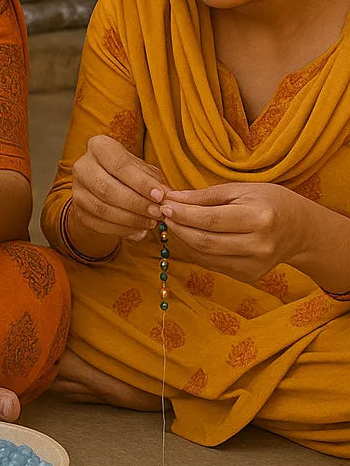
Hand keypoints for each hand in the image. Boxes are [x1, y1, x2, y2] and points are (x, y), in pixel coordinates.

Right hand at [70, 135, 165, 241]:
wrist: (104, 186)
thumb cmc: (127, 173)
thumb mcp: (142, 170)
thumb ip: (153, 181)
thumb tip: (167, 196)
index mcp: (98, 147)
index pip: (120, 165)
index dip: (141, 183)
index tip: (159, 196)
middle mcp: (82, 167)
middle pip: (108, 189)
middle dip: (136, 204)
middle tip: (157, 212)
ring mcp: (77, 190)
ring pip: (102, 209)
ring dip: (130, 219)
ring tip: (151, 222)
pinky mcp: (77, 210)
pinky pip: (99, 224)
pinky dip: (121, 230)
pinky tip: (138, 229)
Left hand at [161, 182, 308, 280]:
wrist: (301, 230)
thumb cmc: (270, 202)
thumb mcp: (242, 190)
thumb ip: (205, 196)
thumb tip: (171, 197)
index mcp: (260, 218)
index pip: (210, 220)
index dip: (183, 214)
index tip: (165, 205)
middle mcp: (259, 245)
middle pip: (204, 242)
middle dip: (178, 228)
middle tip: (164, 214)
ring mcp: (255, 265)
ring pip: (204, 256)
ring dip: (183, 239)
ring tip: (175, 223)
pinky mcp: (249, 276)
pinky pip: (212, 263)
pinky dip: (196, 250)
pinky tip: (192, 236)